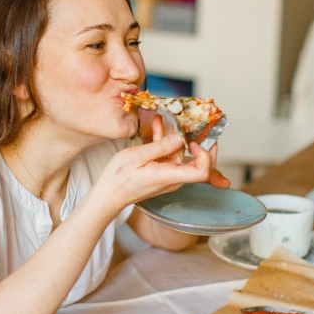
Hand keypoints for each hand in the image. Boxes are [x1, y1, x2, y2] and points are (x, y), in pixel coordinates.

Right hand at [94, 122, 215, 216]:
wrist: (109, 194)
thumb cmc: (118, 179)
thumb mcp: (136, 157)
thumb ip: (159, 147)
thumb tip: (180, 138)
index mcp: (169, 176)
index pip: (202, 171)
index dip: (205, 154)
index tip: (193, 140)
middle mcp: (174, 179)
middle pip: (201, 165)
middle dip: (201, 143)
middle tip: (196, 125)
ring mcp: (169, 176)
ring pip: (184, 157)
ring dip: (179, 137)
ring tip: (171, 118)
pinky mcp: (162, 173)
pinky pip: (171, 157)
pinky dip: (167, 142)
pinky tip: (158, 125)